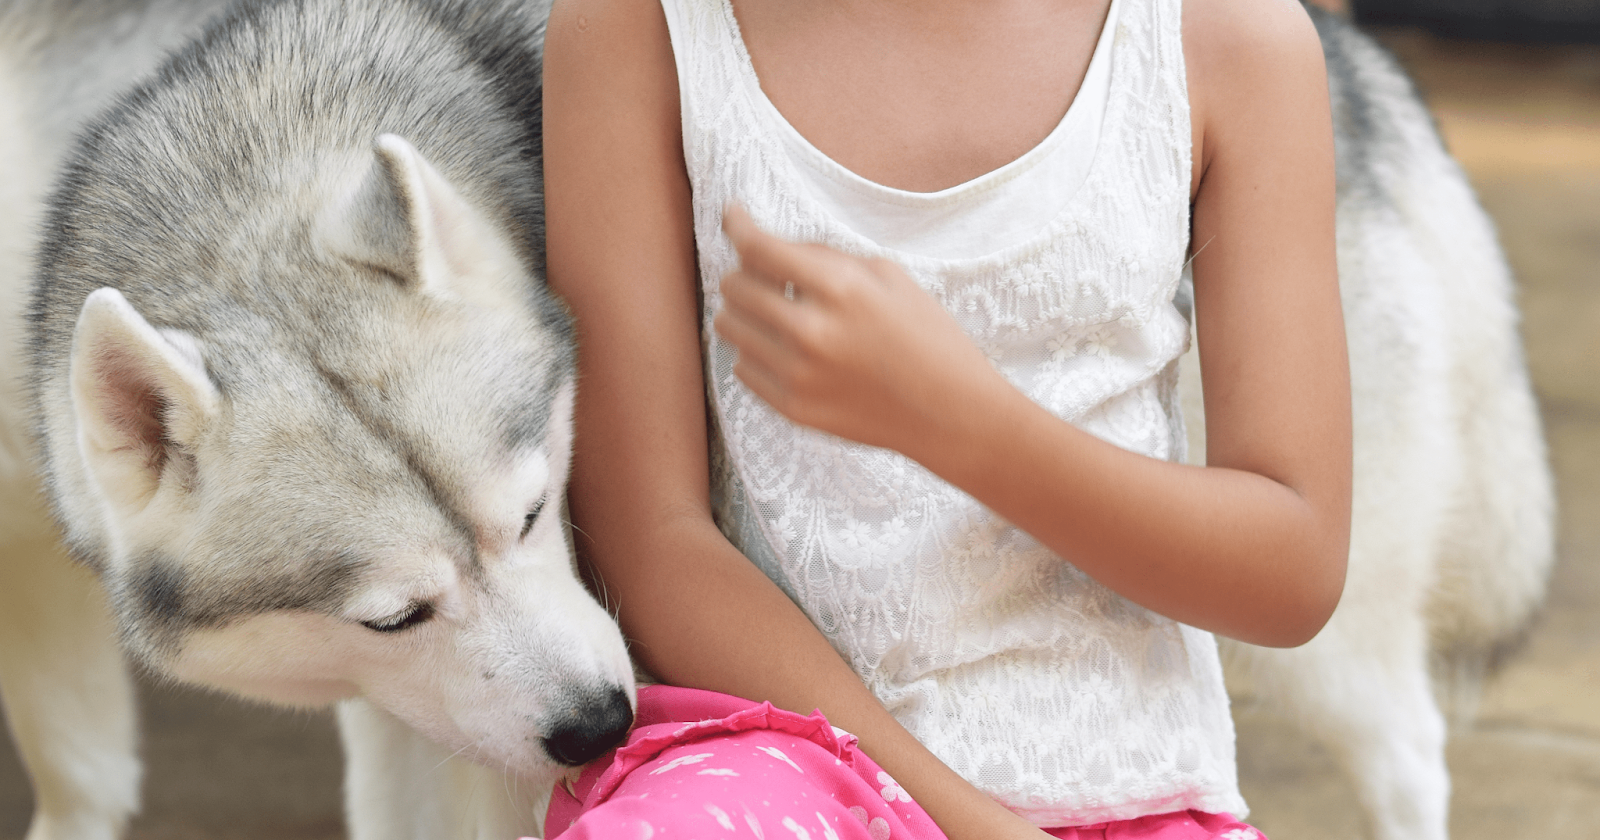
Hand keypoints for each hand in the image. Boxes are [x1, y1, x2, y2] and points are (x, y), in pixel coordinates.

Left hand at [714, 205, 1001, 454]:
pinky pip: (742, 368)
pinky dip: (757, 353)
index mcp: (839, 289)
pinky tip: (791, 352)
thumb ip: (824, 256)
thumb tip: (767, 247)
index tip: (734, 216)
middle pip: (734, 286)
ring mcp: (798, 375)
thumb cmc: (927, 335)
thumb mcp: (889, 275)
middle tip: (768, 276)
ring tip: (779, 314)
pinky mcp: (793, 409)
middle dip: (745, 273)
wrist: (953, 413)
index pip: (758, 248)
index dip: (738, 225)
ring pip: (730, 327)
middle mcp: (811, 331)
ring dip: (746, 313)